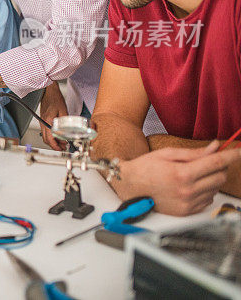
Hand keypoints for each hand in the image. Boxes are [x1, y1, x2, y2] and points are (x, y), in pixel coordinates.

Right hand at [40, 82, 67, 150]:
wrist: (48, 91)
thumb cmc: (55, 98)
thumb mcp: (63, 110)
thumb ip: (65, 121)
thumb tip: (70, 130)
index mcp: (47, 120)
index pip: (49, 138)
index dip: (55, 145)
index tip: (61, 149)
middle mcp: (43, 122)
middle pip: (46, 139)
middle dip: (54, 145)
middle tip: (63, 147)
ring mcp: (42, 121)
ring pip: (45, 136)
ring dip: (52, 141)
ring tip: (62, 142)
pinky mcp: (42, 120)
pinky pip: (45, 131)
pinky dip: (51, 136)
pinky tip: (57, 135)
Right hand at [114, 141, 240, 215]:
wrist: (130, 187)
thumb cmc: (145, 168)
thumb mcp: (167, 154)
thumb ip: (194, 153)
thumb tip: (215, 147)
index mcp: (182, 174)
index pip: (216, 163)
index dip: (231, 155)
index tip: (239, 151)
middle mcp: (187, 190)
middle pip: (220, 176)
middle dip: (219, 166)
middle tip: (208, 160)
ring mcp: (188, 203)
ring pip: (216, 188)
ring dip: (211, 179)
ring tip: (193, 174)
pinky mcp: (187, 211)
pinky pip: (208, 200)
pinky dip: (205, 191)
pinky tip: (190, 185)